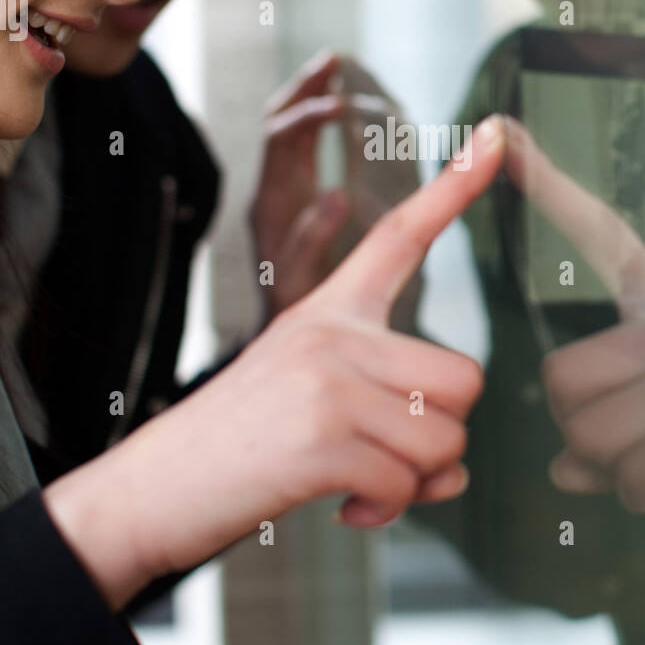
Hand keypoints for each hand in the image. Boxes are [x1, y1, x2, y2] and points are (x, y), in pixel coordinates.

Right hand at [45, 116, 506, 609]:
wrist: (151, 490)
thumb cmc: (243, 446)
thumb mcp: (316, 402)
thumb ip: (391, 414)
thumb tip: (457, 468)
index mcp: (330, 309)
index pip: (401, 233)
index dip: (455, 186)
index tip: (494, 133)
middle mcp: (332, 330)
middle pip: (464, 379)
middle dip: (443, 436)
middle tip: (388, 458)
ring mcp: (326, 380)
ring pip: (446, 439)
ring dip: (414, 482)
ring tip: (360, 484)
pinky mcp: (320, 438)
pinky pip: (405, 484)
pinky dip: (384, 510)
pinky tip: (344, 506)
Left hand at [249, 50, 351, 323]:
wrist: (276, 337)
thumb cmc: (291, 316)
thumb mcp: (300, 282)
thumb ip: (312, 240)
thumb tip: (337, 194)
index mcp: (270, 204)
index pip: (281, 140)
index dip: (309, 115)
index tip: (344, 103)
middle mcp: (270, 191)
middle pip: (278, 123)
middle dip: (304, 87)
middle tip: (334, 60)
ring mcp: (281, 193)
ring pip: (289, 131)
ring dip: (309, 95)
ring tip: (336, 65)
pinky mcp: (295, 199)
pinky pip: (303, 147)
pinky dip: (319, 119)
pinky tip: (342, 108)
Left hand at [501, 117, 644, 553]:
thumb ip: (611, 436)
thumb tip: (563, 471)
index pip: (602, 232)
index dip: (547, 182)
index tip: (502, 129)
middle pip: (561, 377)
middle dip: (575, 432)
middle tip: (620, 450)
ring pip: (591, 432)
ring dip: (608, 471)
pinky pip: (635, 469)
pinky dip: (638, 495)